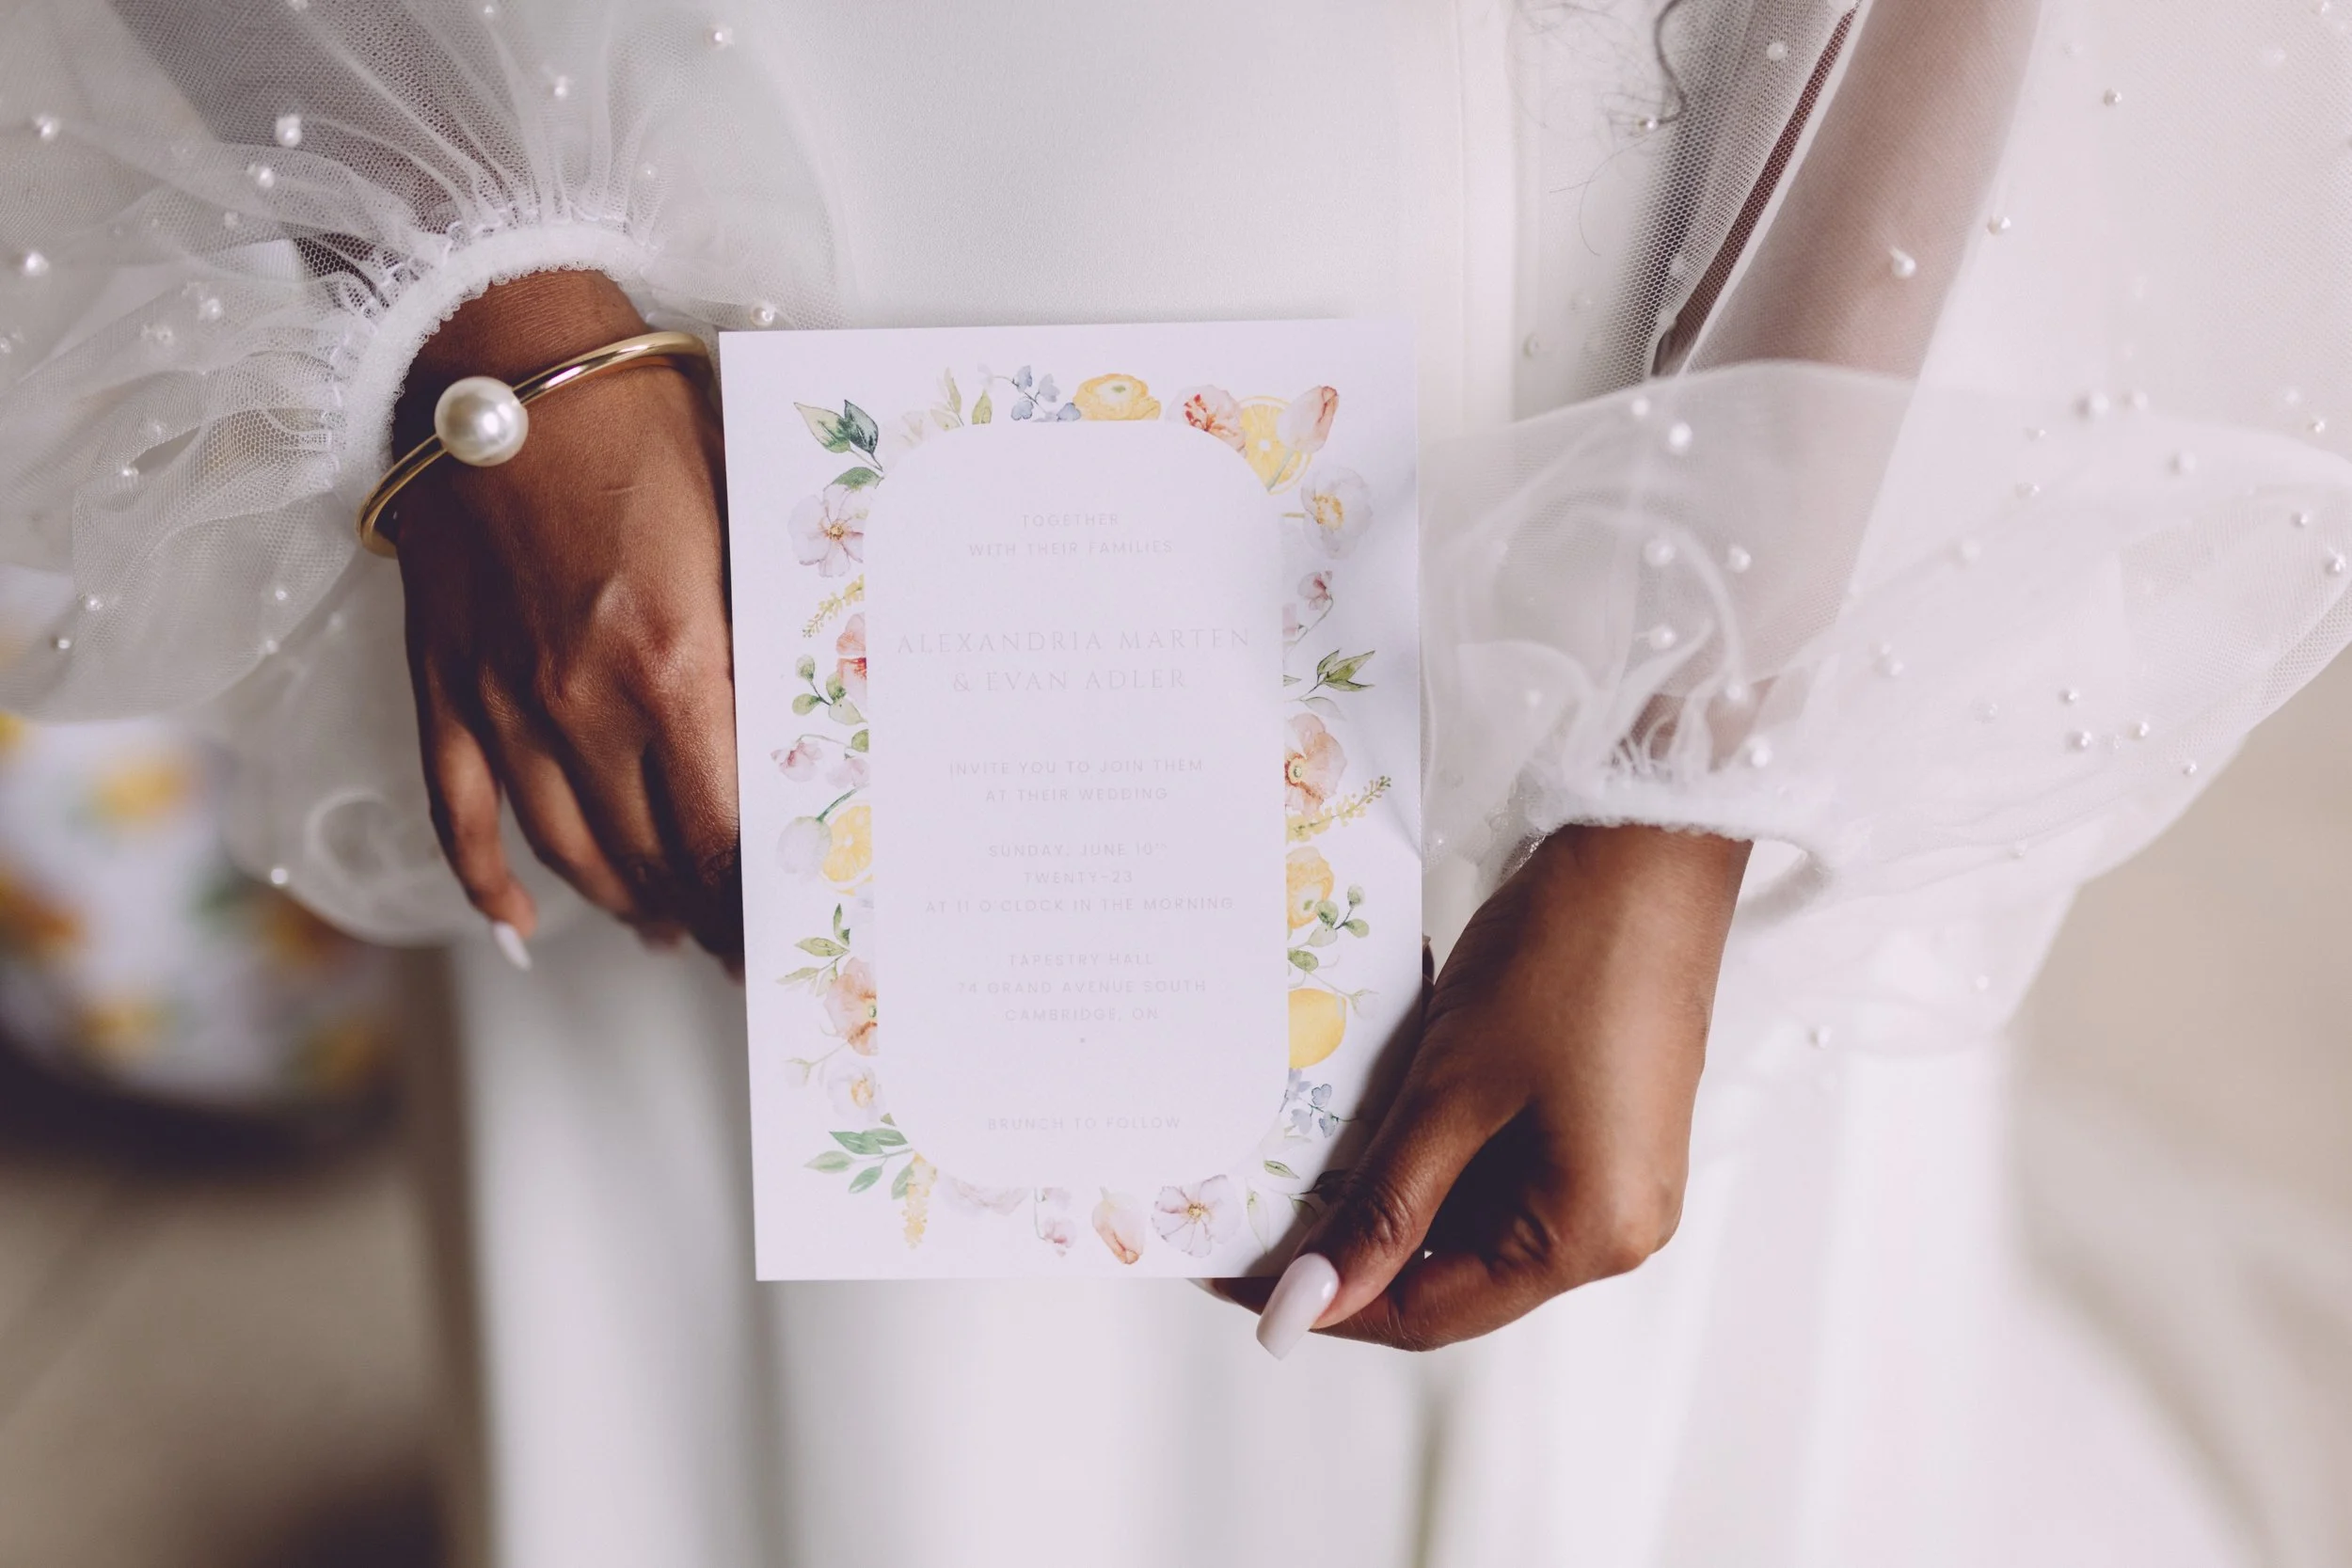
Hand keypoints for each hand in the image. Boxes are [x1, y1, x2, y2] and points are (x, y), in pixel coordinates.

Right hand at [391, 270, 740, 963]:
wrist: (501, 355)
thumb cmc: (636, 420)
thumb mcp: (737, 523)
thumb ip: (764, 629)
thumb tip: (816, 710)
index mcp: (672, 664)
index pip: (724, 831)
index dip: (753, 899)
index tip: (782, 931)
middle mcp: (583, 702)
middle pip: (653, 856)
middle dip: (704, 913)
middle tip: (739, 944)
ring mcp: (503, 701)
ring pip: (570, 847)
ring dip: (623, 901)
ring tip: (666, 928)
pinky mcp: (446, 680)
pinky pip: (461, 811)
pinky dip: (489, 879)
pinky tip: (520, 924)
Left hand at [1225, 824, 1749, 1353]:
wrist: (1648, 844)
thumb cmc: (1566, 957)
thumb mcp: (1453, 1091)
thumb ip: (1385, 1203)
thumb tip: (1316, 1298)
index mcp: (1589, 1236)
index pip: (1432, 1312)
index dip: (1330, 1302)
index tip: (1240, 1278)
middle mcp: (1613, 1223)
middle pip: (1452, 1268)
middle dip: (1354, 1236)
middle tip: (1258, 1206)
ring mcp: (1611, 1169)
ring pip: (1467, 1208)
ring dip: (1388, 1176)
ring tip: (1303, 1139)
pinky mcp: (1598, 1118)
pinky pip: (1496, 1157)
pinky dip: (1431, 1134)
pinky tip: (1375, 1088)